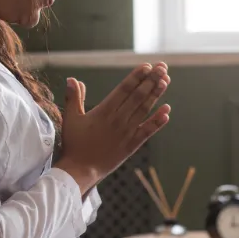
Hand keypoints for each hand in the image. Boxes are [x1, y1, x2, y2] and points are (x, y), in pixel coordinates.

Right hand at [55, 63, 171, 193]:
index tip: (146, 66)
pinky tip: (167, 110)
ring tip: (166, 81)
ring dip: (156, 94)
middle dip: (151, 80)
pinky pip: (148, 131)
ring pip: (145, 109)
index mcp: (104, 111)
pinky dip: (158, 120)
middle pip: (138, 96)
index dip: (136, 76)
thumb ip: (73, 97)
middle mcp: (118, 119)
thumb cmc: (74, 144)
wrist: (80, 171)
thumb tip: (72, 79)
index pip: (124, 89)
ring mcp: (127, 132)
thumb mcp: (71, 118)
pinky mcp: (132, 145)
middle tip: (162, 67)